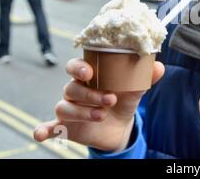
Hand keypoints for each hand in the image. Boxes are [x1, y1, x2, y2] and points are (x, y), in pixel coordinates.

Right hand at [34, 58, 164, 151]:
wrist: (120, 126)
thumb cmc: (123, 99)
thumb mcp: (135, 89)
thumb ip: (144, 77)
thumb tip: (159, 66)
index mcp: (90, 76)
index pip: (76, 66)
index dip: (79, 67)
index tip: (89, 72)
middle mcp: (75, 89)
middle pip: (72, 87)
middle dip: (90, 94)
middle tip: (110, 99)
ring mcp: (69, 107)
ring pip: (66, 106)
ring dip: (83, 111)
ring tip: (103, 115)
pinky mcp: (65, 125)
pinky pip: (50, 126)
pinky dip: (44, 129)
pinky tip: (40, 133)